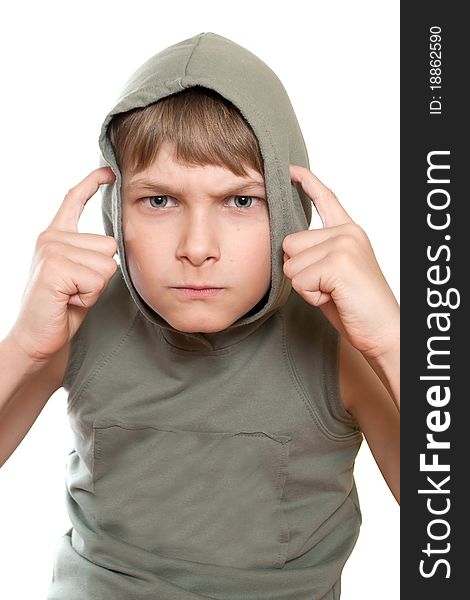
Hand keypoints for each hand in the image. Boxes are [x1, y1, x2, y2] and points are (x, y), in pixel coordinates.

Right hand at [8, 167, 117, 362]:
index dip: (93, 183)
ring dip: (96, 286)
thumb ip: (90, 253)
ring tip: (72, 294)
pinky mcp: (54, 267)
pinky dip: (90, 296)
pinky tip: (69, 299)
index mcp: (56, 235)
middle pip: (110, 245)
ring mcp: (51, 250)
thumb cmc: (63, 307)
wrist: (39, 337)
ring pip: (107, 263)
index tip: (108, 171)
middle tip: (77, 289)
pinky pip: (97, 278)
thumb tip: (112, 242)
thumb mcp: (79, 273)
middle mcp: (51, 237)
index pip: (74, 200)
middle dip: (102, 273)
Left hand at [283, 165, 398, 361]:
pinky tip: (333, 298)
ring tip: (332, 292)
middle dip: (298, 270)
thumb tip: (285, 247)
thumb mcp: (331, 273)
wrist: (382, 330)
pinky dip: (310, 296)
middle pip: (289, 243)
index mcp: (348, 232)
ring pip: (290, 264)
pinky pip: (298, 280)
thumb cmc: (355, 305)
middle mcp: (347, 232)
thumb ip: (314, 254)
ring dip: (304, 286)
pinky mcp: (338, 263)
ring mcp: (344, 244)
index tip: (291, 169)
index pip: (325, 200)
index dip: (307, 183)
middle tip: (327, 286)